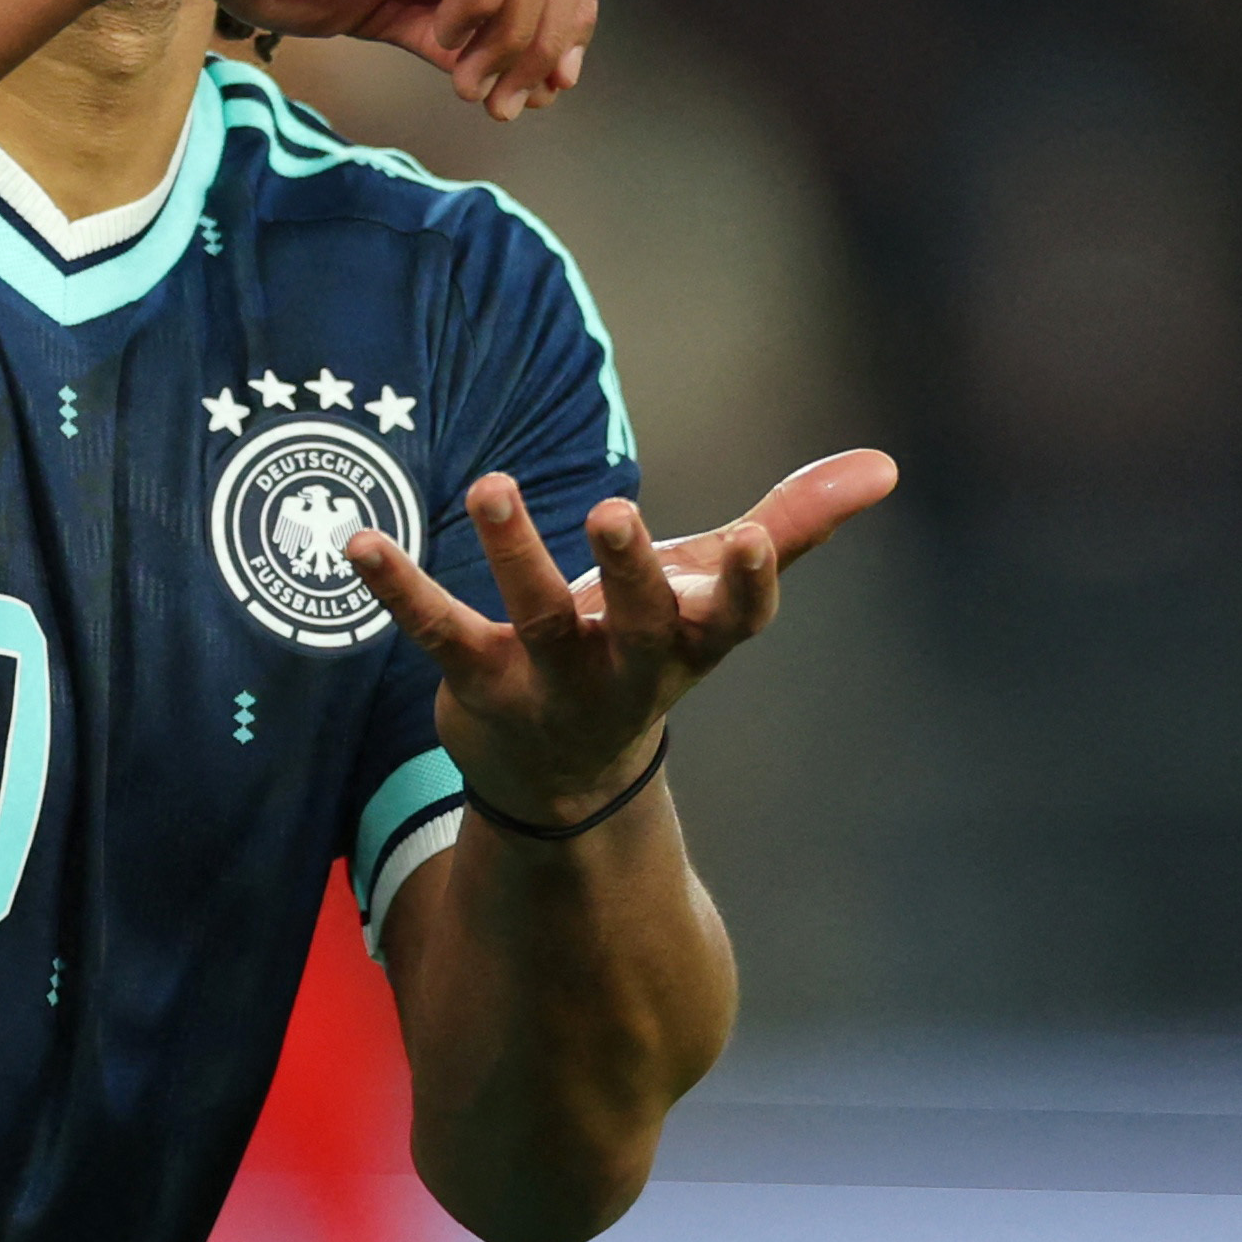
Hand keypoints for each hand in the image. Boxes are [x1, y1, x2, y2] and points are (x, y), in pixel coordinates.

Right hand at [103, 0, 601, 123]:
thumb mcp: (372, 2)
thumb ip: (442, 27)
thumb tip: (507, 76)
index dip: (568, 11)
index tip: (541, 87)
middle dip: (549, 33)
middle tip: (509, 101)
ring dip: (517, 30)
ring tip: (473, 83)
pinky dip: (480, 4)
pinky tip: (442, 39)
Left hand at [346, 452, 899, 819]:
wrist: (559, 776)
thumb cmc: (647, 651)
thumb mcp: (714, 593)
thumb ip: (793, 525)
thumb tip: (884, 465)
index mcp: (691, 644)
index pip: (733, 620)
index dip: (746, 585)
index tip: (751, 539)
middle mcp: (625, 670)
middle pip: (634, 624)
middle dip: (627, 571)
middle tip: (612, 509)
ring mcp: (549, 683)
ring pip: (532, 621)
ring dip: (512, 554)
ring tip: (486, 486)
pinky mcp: (477, 684)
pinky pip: (436, 634)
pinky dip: (398, 588)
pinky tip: (357, 543)